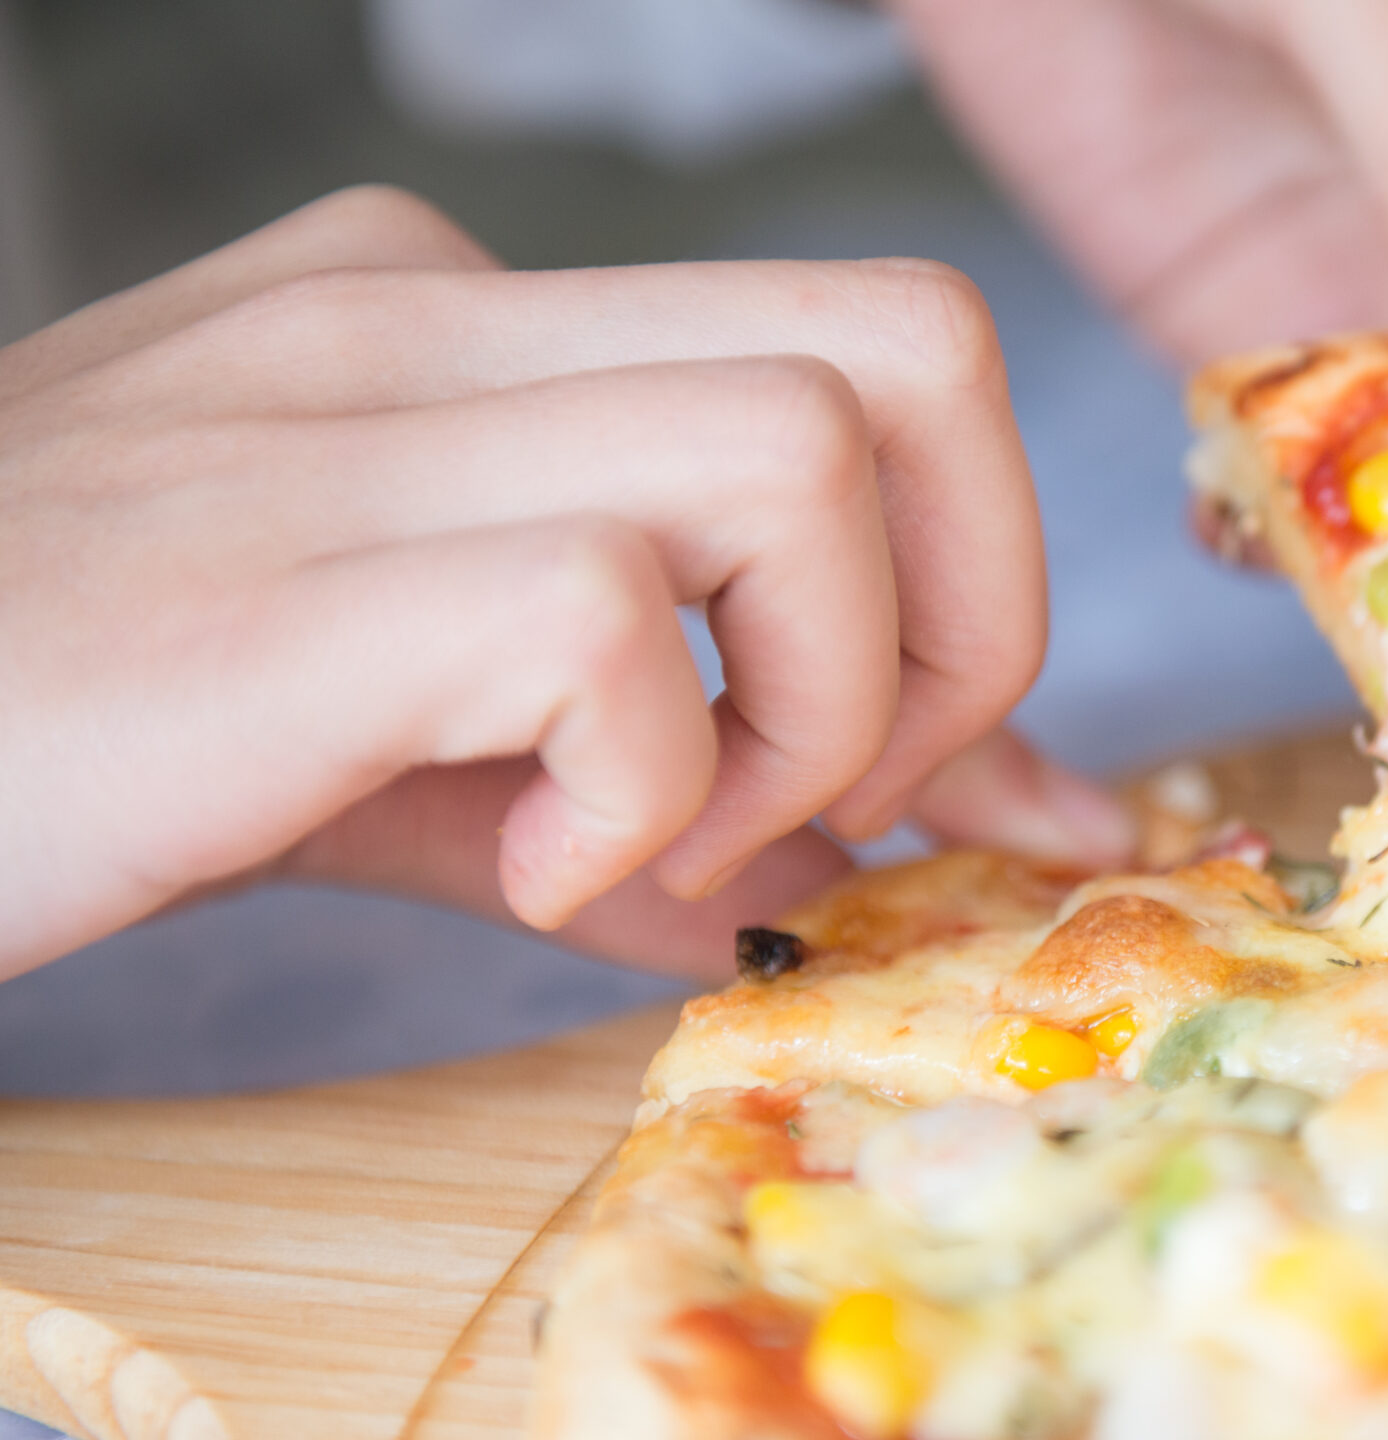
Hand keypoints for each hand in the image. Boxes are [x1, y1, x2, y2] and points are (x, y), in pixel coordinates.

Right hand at [0, 186, 1131, 982]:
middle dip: (967, 610)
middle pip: (912, 346)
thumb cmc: (74, 731)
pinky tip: (521, 868)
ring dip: (813, 706)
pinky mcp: (288, 569)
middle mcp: (436, 313)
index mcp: (471, 322)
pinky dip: (640, 790)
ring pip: (802, 455)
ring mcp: (356, 416)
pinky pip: (606, 620)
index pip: (872, 355)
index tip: (904, 764)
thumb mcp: (411, 742)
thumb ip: (670, 777)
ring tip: (662, 837)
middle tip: (829, 787)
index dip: (968, 575)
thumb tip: (909, 847)